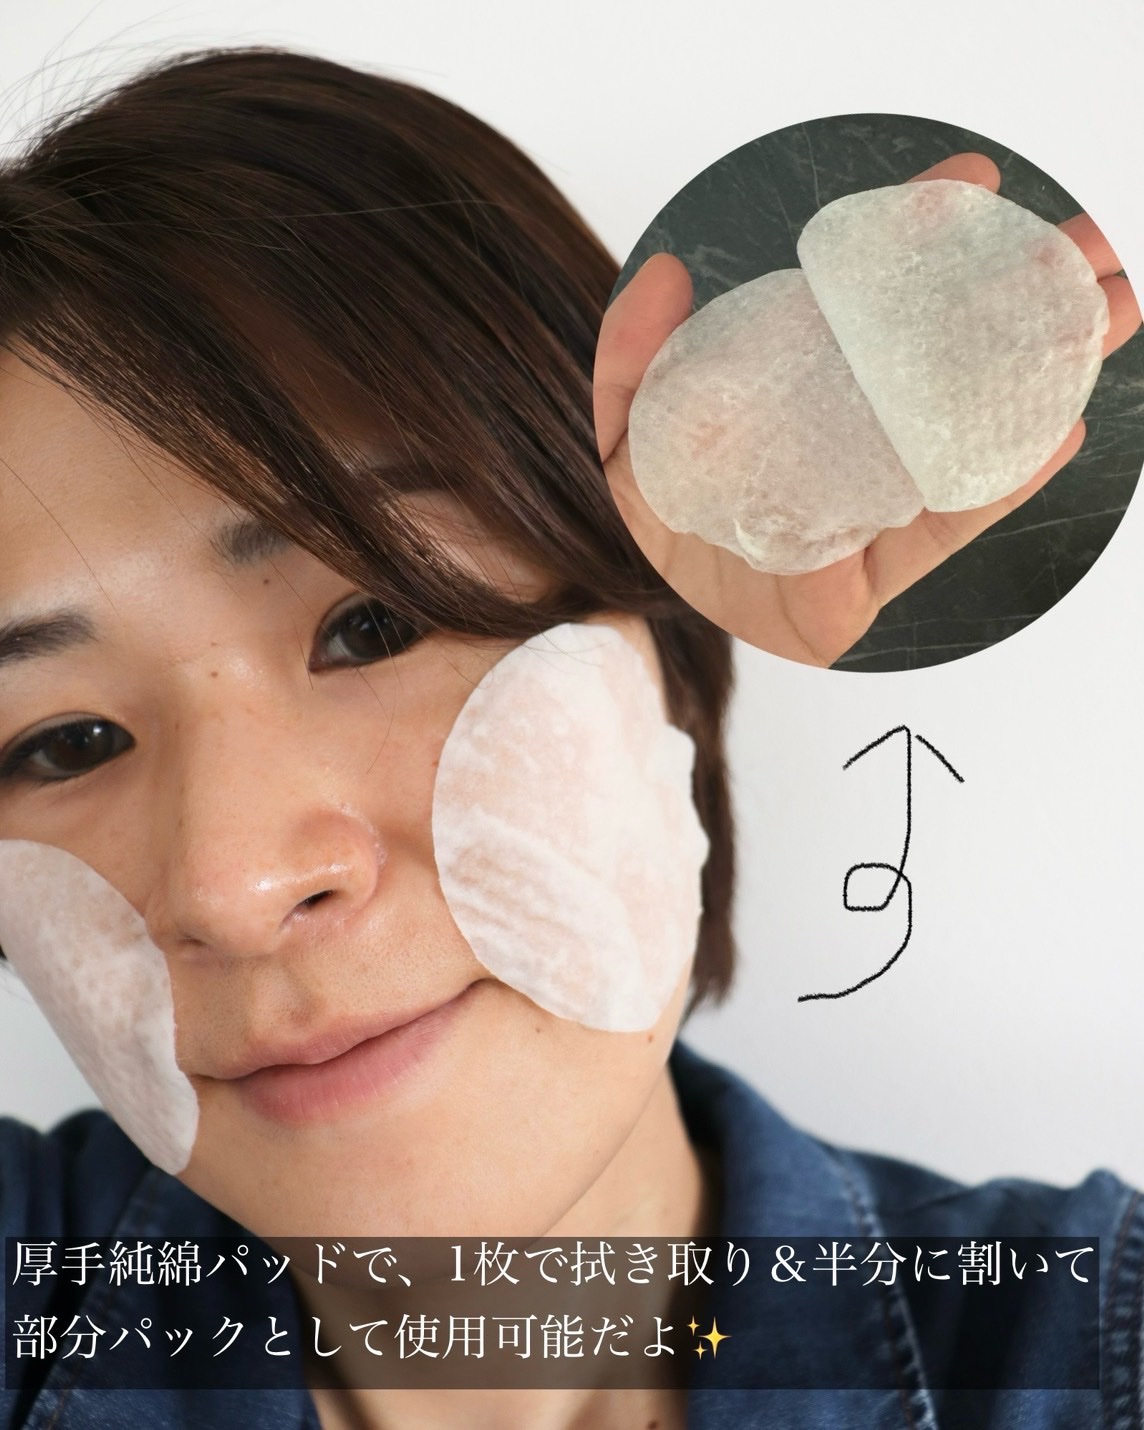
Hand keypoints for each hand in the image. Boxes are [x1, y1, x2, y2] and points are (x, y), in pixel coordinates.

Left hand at [594, 154, 1141, 665]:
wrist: (659, 614)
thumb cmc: (660, 521)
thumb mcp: (622, 430)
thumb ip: (632, 360)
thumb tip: (664, 275)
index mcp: (804, 390)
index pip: (867, 309)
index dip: (916, 244)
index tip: (966, 185)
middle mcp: (851, 440)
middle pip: (943, 364)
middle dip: (1021, 299)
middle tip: (1089, 247)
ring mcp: (870, 503)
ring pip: (964, 435)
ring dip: (1041, 373)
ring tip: (1107, 315)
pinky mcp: (872, 574)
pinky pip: (937, 526)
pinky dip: (994, 482)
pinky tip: (1052, 429)